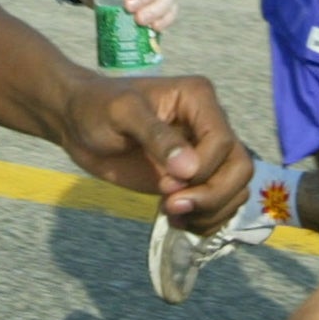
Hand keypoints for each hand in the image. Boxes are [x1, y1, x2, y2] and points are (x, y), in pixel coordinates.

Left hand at [57, 72, 251, 226]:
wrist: (78, 122)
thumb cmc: (96, 107)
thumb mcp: (120, 113)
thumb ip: (155, 136)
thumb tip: (189, 170)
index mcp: (197, 98)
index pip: (223, 142)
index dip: (203, 168)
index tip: (168, 183)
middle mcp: (208, 124)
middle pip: (239, 167)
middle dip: (212, 195)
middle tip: (173, 207)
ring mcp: (204, 153)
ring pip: (236, 189)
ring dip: (210, 211)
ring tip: (173, 215)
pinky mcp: (194, 178)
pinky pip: (220, 203)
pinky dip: (206, 219)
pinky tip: (177, 220)